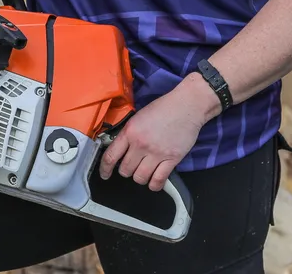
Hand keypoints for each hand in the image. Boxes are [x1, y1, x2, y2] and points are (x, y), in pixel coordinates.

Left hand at [98, 76, 218, 190]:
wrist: (187, 105)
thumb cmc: (165, 107)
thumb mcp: (138, 116)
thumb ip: (129, 133)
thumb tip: (120, 148)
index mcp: (130, 131)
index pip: (111, 156)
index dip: (104, 169)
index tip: (105, 174)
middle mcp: (141, 144)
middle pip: (125, 170)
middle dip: (126, 171)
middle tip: (131, 167)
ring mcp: (156, 153)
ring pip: (140, 178)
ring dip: (140, 177)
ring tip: (144, 172)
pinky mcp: (171, 159)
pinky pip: (158, 180)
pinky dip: (155, 184)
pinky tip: (155, 181)